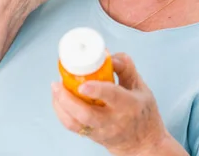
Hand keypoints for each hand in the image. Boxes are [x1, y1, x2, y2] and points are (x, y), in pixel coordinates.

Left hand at [52, 53, 174, 155]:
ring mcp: (101, 131)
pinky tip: (58, 98)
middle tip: (58, 83)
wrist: (143, 145)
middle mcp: (114, 120)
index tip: (83, 84)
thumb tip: (108, 55)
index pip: (112, 97)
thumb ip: (126, 68)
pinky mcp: (91, 136)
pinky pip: (72, 126)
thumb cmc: (143, 114)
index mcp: (129, 106)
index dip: (97, 90)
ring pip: (75, 123)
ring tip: (55, 88)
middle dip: (68, 99)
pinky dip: (61, 112)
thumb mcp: (141, 88)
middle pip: (87, 114)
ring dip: (60, 105)